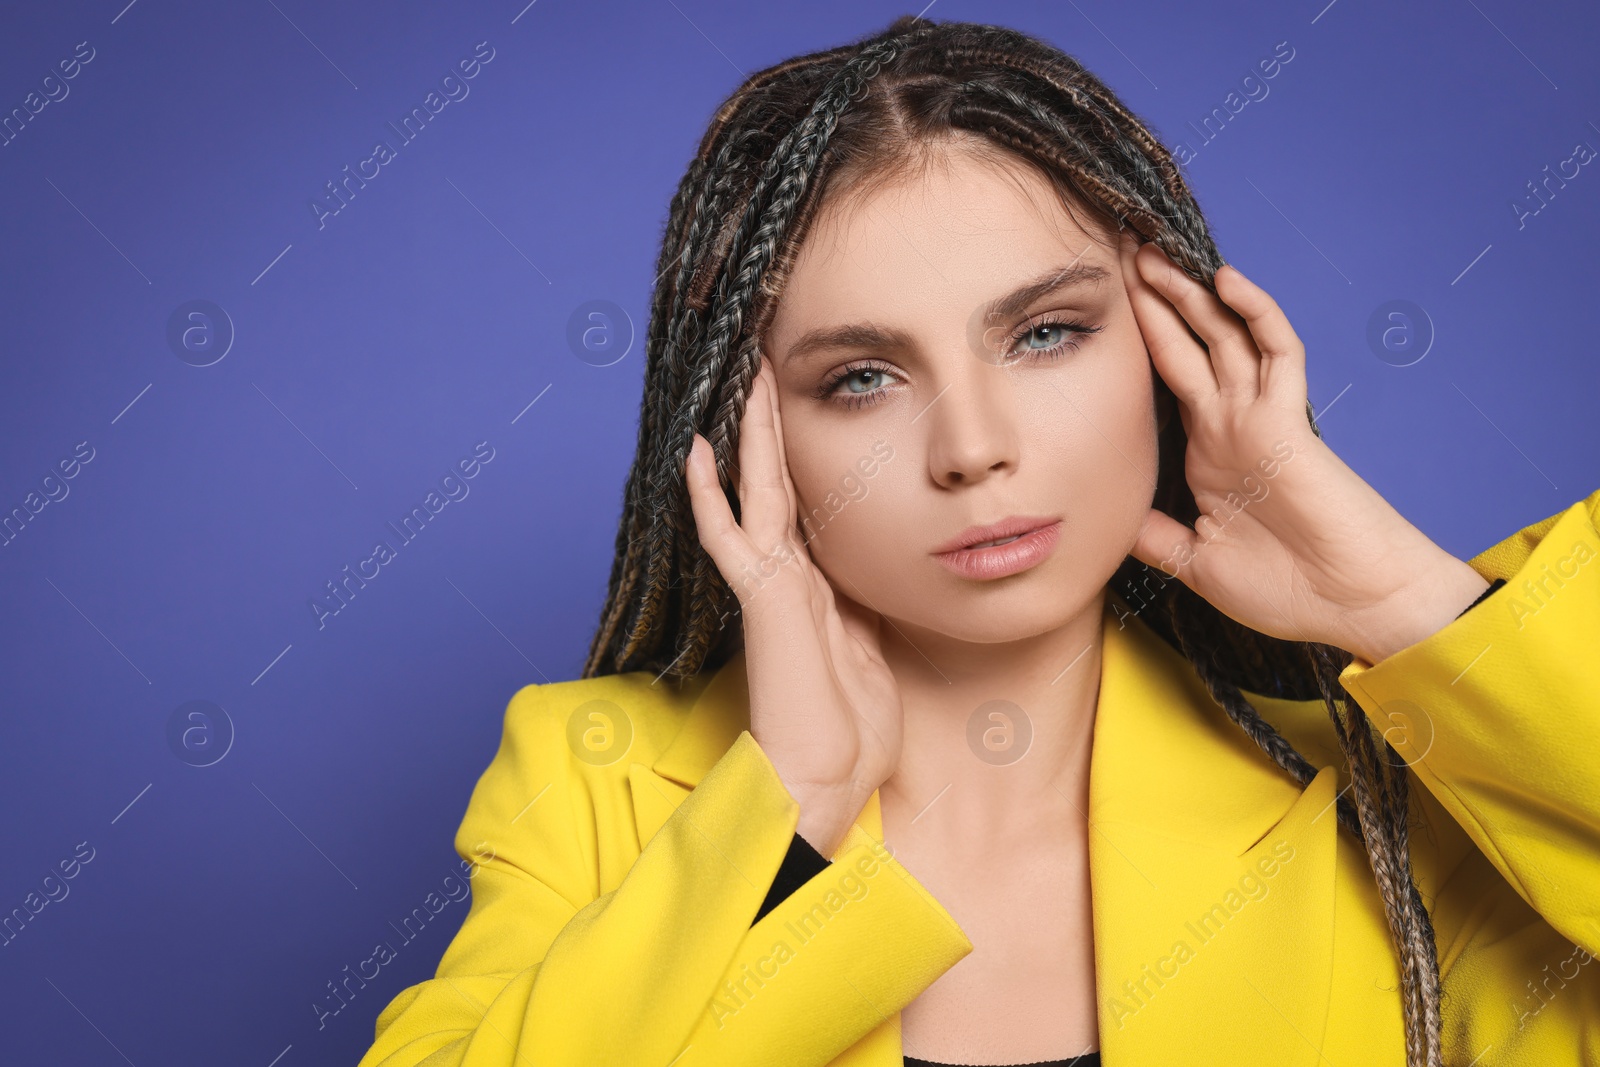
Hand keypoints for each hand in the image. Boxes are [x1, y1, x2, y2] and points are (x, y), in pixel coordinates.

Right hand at [684, 360, 903, 856]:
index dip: (797, 455)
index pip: (802, 503)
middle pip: (776, 482)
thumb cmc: (850, 732)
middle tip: (763, 363)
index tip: (794, 406)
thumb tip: (867, 578)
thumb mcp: (872, 653)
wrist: (826, 780)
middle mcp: (786, 577)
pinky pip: (729, 535)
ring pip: (756, 491)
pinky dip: (709, 493)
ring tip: (743, 376)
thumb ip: (861, 608)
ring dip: (750, 433)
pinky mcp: (761, 600)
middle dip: (772, 423)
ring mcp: (771, 585)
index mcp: (813, 587)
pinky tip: (693, 449)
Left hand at [1118, 234, 1488, 664]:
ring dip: (1189, 294)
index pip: (1167, 381)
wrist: (1352, 606)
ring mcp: (1260, 419)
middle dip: (1154, 301)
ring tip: (1151, 252)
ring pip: (1223, 337)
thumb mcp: (1197, 563)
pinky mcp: (1291, 421)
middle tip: (1118, 253)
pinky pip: (1276, 352)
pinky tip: (1227, 280)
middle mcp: (1230, 426)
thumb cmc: (1287, 588)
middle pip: (1188, 345)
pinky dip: (1256, 313)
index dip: (1140, 343)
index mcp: (1207, 454)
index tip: (1103, 310)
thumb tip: (1110, 519)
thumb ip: (1156, 537)